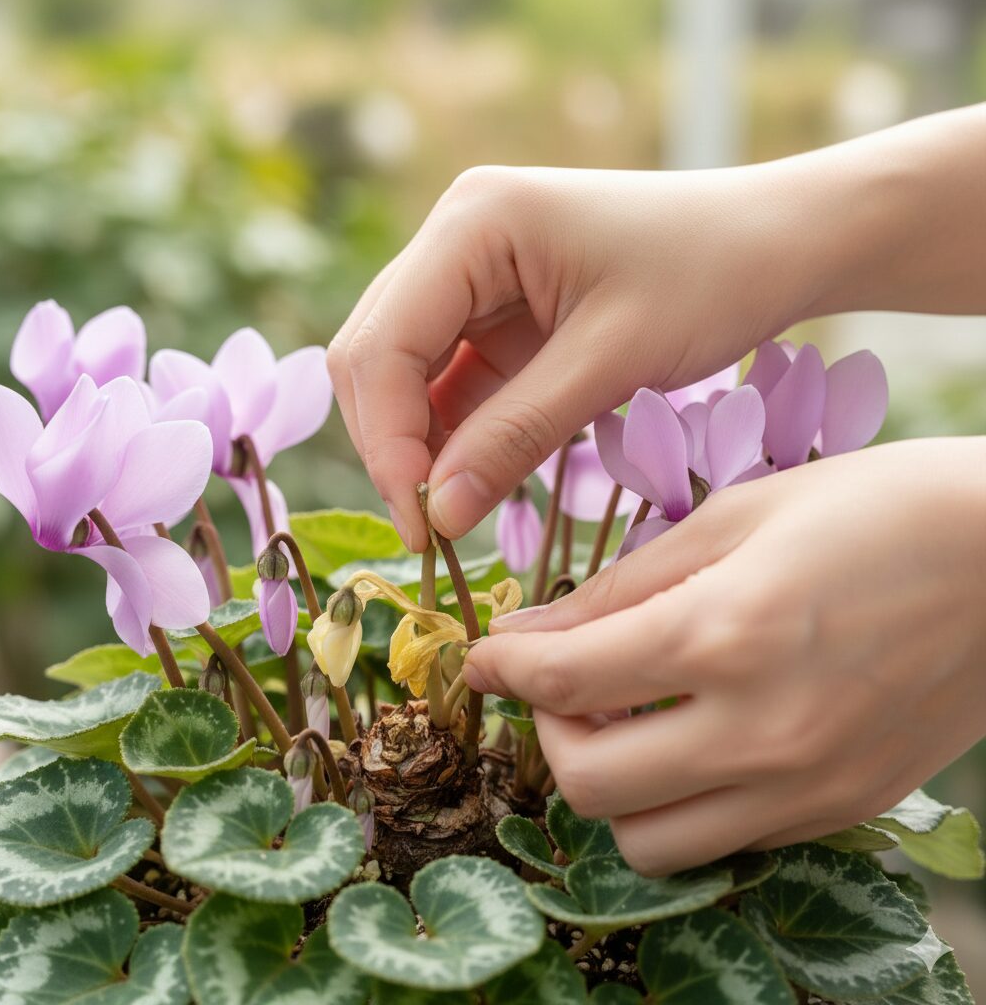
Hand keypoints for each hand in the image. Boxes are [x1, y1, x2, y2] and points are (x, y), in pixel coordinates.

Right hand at [328, 164, 813, 547]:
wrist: (778, 240)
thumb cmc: (712, 277)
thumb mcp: (612, 362)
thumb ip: (515, 436)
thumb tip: (436, 515)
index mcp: (474, 221)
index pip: (383, 344)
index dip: (387, 441)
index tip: (420, 525)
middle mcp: (455, 236)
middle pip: (376, 355)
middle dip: (393, 445)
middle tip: (429, 530)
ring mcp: (471, 272)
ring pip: (402, 373)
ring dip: (416, 444)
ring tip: (447, 516)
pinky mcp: (495, 310)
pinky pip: (448, 379)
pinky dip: (450, 434)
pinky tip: (469, 480)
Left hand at [463, 438, 985, 874]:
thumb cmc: (869, 509)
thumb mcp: (733, 518)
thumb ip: (621, 586)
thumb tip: (530, 633)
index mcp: (726, 634)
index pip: (566, 681)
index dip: (502, 671)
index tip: (482, 658)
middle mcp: (763, 730)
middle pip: (592, 788)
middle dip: (549, 735)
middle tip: (557, 686)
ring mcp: (808, 785)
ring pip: (653, 843)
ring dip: (609, 787)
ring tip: (621, 720)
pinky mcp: (843, 808)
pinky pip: (724, 839)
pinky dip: (679, 802)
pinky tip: (689, 736)